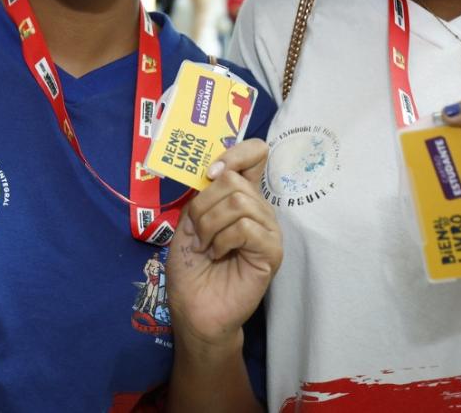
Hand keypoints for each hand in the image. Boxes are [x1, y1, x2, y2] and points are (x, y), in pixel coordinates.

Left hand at [165, 139, 281, 349]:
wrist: (194, 308)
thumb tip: (215, 170)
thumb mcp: (189, 221)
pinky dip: (223, 240)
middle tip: (198, 233)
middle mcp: (258, 208)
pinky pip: (246, 227)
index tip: (211, 171)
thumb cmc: (191, 266)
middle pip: (234, 179)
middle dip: (204, 205)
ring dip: (210, 225)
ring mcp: (268, 229)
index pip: (255, 154)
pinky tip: (219, 255)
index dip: (235, 153)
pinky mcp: (271, 251)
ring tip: (207, 247)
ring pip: (239, 202)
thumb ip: (203, 194)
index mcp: (241, 196)